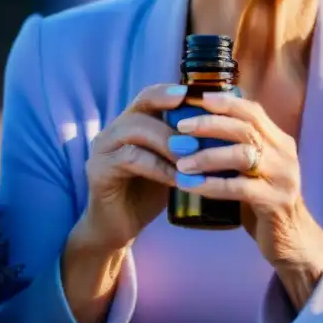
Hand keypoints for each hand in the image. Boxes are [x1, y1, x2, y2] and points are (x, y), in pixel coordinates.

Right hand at [76, 84, 185, 251]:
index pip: (148, 96)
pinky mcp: (98, 170)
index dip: (169, 92)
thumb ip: (185, 146)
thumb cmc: (148, 194)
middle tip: (200, 137)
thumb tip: (223, 132)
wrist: (118, 229)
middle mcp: (113, 131)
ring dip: (168, 143)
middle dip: (174, 120)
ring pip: (136, 130)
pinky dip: (158, 167)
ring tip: (193, 157)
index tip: (193, 95)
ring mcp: (102, 149)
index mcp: (130, 124)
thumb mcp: (170, 164)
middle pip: (142, 108)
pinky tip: (178, 179)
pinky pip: (131, 159)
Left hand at [170, 92, 322, 279]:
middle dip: (210, 124)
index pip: (253, 111)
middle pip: (246, 128)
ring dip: (207, 155)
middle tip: (181, 128)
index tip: (198, 98)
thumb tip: (196, 128)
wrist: (292, 242)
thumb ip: (237, 149)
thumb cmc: (263, 201)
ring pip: (242, 155)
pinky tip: (189, 185)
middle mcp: (284, 155)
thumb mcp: (255, 170)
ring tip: (181, 161)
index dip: (226, 102)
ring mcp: (283, 178)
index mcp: (280, 142)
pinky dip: (211, 185)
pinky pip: (238, 188)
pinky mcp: (275, 202)